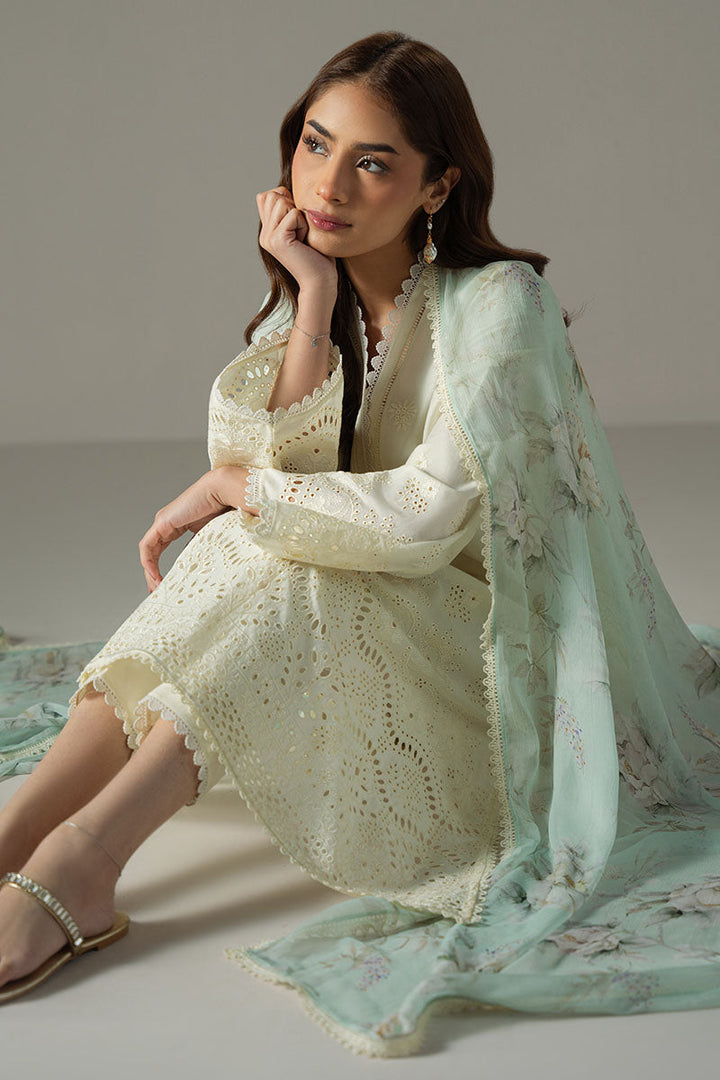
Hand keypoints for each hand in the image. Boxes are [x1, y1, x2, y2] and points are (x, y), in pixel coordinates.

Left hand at [139, 471, 230, 592]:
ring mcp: (163, 522)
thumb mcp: (213, 537)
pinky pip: (148, 546)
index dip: (161, 569)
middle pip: (153, 553)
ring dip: (149, 572)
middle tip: (157, 593)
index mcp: (179, 524)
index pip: (163, 550)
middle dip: (152, 575)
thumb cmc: (226, 508)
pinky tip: (154, 576)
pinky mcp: (162, 522)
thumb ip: (204, 550)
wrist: (225, 491)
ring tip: (156, 589)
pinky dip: (148, 563)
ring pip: (148, 552)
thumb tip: (206, 570)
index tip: (165, 587)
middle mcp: (168, 523)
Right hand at [256, 186, 337, 294]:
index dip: (286, 200)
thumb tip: (285, 189)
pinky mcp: (278, 240)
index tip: (297, 223)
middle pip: (273, 195)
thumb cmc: (318, 255)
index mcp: (268, 231)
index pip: (267, 196)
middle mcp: (265, 234)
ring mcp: (268, 237)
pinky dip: (304, 225)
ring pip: (282, 202)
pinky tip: (304, 242)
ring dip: (299, 216)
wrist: (320, 280)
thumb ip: (290, 211)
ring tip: (303, 237)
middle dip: (293, 207)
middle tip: (301, 231)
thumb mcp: (302, 227)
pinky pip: (293, 214)